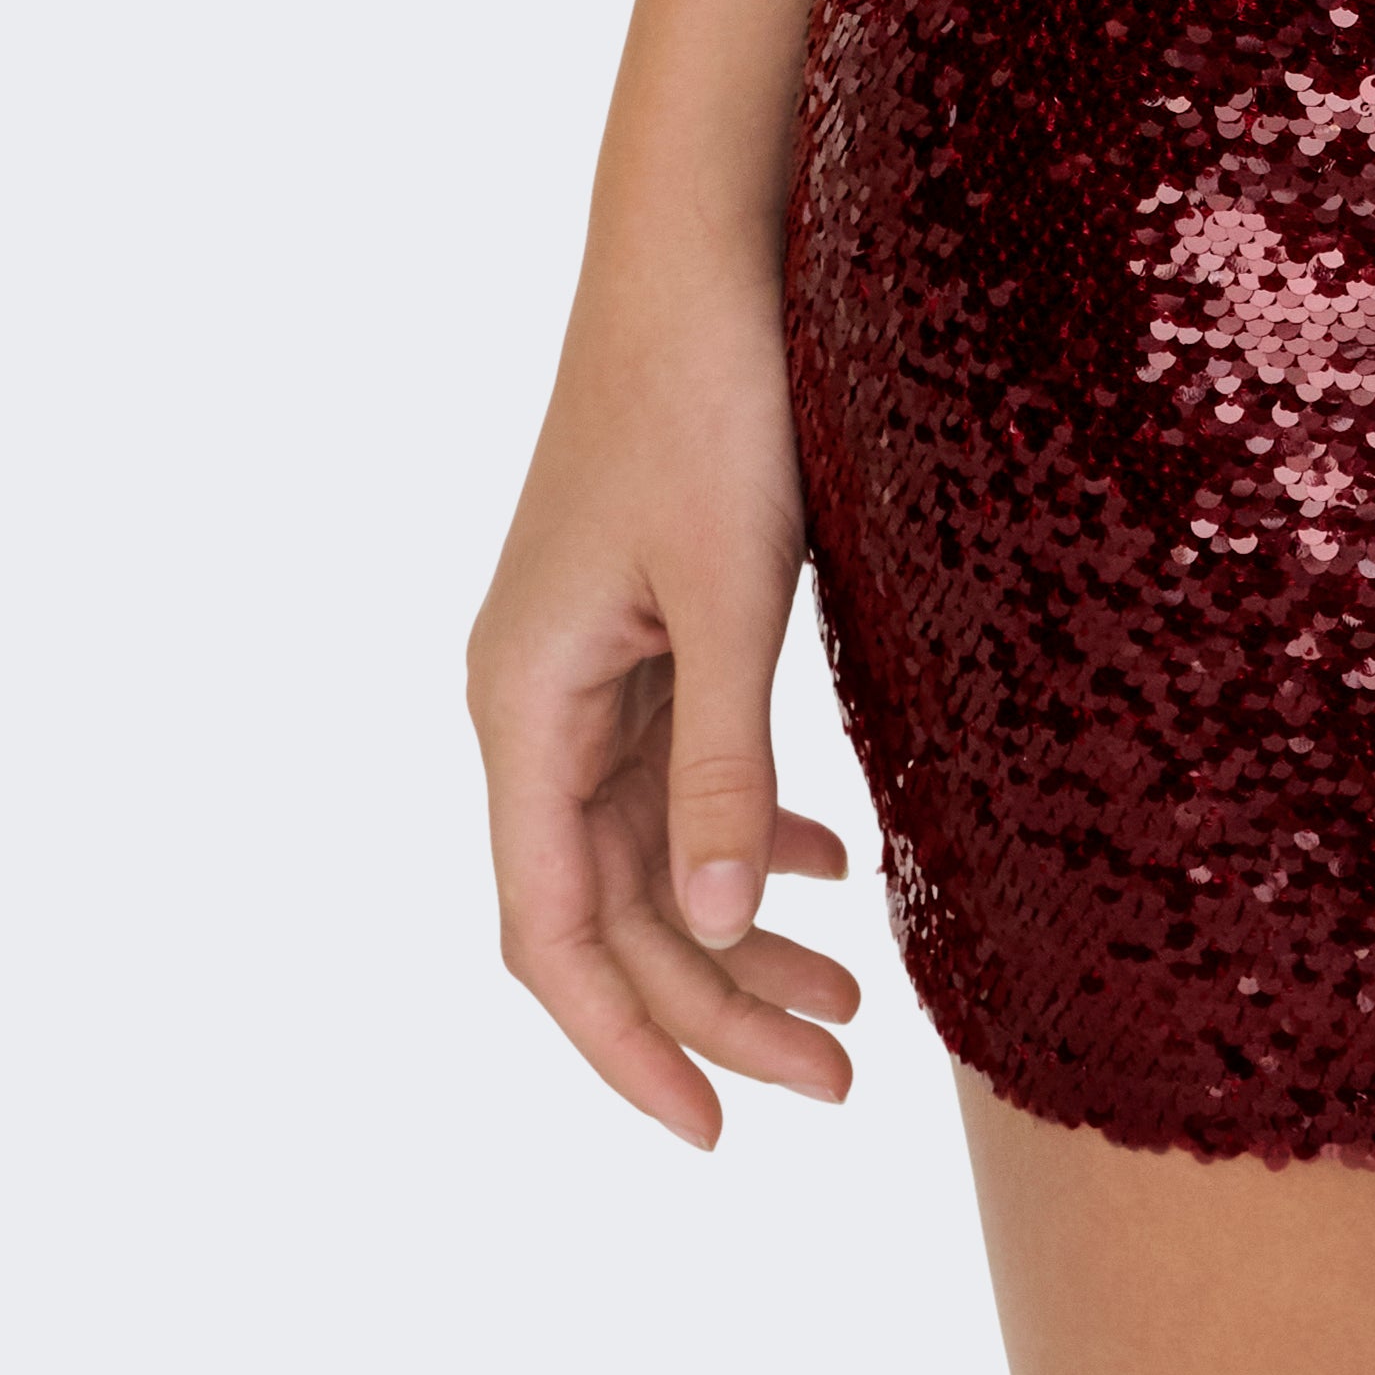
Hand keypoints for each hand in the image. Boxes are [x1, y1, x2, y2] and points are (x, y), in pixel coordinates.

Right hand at [468, 258, 862, 1145]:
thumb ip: (723, 762)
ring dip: (740, 930)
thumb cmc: (709, 398)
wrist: (700, 244)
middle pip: (615, 908)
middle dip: (716, 1004)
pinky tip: (828, 871)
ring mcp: (583, 665)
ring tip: (852, 1005)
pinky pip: (676, 771)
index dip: (628, 1044)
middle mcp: (533, 702)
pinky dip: (747, 830)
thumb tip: (728, 927)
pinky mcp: (638, 624)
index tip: (718, 1130)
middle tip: (841, 1077)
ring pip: (653, 847)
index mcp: (523, 706)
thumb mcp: (732, 590)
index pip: (557, 937)